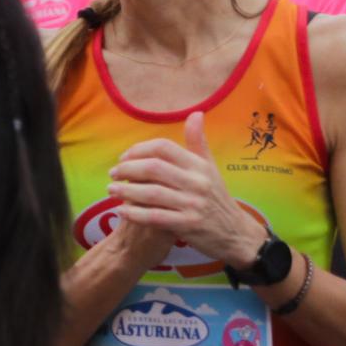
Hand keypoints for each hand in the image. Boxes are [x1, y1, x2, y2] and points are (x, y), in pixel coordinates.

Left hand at [109, 112, 262, 269]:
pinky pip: (155, 217)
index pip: (163, 148)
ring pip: (151, 193)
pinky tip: (122, 210)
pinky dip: (135, 213)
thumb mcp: (209, 168)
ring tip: (111, 190)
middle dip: (127, 169)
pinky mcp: (188, 225)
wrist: (235, 232)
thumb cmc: (215, 196)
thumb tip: (195, 113)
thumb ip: (197, 142)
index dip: (138, 150)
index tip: (124, 158)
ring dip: (125, 190)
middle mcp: (197, 182)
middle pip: (153, 168)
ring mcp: (193, 204)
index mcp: (199, 166)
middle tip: (113, 174)